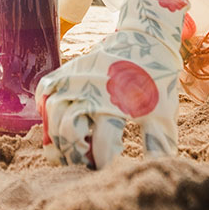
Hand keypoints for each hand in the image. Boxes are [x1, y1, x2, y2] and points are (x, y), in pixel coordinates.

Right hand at [37, 0, 185, 170]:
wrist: (146, 37)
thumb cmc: (157, 80)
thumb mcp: (163, 114)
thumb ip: (157, 145)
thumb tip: (152, 172)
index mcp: (118, 103)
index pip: (102, 147)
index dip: (105, 166)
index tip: (110, 172)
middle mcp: (91, 90)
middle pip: (68, 134)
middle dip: (76, 156)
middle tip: (88, 163)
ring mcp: (75, 79)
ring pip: (52, 115)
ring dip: (58, 138)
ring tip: (73, 149)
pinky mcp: (67, 71)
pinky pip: (45, 94)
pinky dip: (46, 112)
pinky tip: (59, 125)